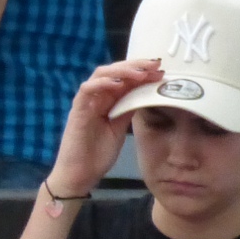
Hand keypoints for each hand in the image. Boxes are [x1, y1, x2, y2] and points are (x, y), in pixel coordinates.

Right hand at [45, 60, 157, 196]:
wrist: (80, 174)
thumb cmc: (97, 154)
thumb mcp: (120, 128)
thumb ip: (128, 110)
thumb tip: (146, 94)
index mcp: (107, 100)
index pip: (124, 78)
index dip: (142, 72)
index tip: (162, 70)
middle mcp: (96, 96)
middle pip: (114, 71)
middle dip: (136, 65)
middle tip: (156, 64)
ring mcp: (86, 101)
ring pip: (101, 74)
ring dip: (122, 70)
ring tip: (141, 72)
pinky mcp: (78, 110)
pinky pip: (87, 90)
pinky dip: (102, 83)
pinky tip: (118, 83)